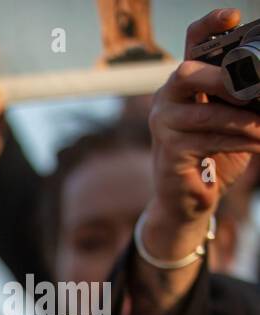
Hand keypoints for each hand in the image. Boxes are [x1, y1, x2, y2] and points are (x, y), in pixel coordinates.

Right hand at [145, 8, 259, 232]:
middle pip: (188, 72)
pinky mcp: (169, 151)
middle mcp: (167, 99)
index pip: (193, 43)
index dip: (210, 25)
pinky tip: (258, 143)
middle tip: (256, 93)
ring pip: (208, 114)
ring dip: (246, 122)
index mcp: (185, 83)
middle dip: (225, 79)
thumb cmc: (214, 151)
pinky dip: (241, 141)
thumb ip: (242, 97)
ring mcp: (163, 125)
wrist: (190, 198)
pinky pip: (210, 140)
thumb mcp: (232, 116)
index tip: (233, 16)